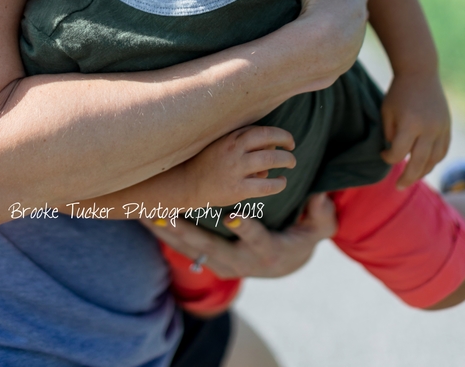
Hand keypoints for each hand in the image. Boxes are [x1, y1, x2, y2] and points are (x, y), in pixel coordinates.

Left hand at [147, 190, 336, 278]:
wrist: (285, 265)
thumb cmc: (301, 238)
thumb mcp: (318, 228)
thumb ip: (320, 214)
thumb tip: (320, 199)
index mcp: (267, 251)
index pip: (256, 238)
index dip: (245, 229)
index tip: (233, 217)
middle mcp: (240, 261)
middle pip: (210, 245)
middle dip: (187, 230)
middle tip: (168, 214)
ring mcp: (221, 262)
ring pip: (190, 247)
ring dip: (166, 230)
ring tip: (143, 212)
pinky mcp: (209, 259)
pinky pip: (183, 246)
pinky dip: (164, 233)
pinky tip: (144, 217)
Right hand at [182, 125, 295, 208]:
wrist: (186, 184)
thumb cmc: (207, 163)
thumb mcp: (223, 147)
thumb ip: (245, 146)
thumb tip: (272, 151)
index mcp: (229, 137)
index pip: (259, 130)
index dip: (276, 133)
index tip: (284, 138)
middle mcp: (233, 150)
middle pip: (268, 139)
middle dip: (285, 140)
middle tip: (292, 147)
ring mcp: (235, 169)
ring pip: (270, 159)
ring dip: (286, 159)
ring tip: (291, 162)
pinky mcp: (237, 189)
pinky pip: (265, 186)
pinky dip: (278, 183)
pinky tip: (282, 181)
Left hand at [380, 70, 450, 187]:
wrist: (420, 72)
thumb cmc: (398, 93)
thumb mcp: (387, 111)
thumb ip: (390, 134)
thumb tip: (395, 155)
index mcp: (410, 123)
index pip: (399, 153)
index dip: (389, 158)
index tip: (383, 154)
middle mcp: (428, 128)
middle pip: (419, 163)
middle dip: (408, 178)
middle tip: (398, 187)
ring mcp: (441, 128)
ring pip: (434, 160)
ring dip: (423, 172)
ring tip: (412, 177)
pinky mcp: (447, 126)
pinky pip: (443, 151)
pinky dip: (434, 161)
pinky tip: (425, 165)